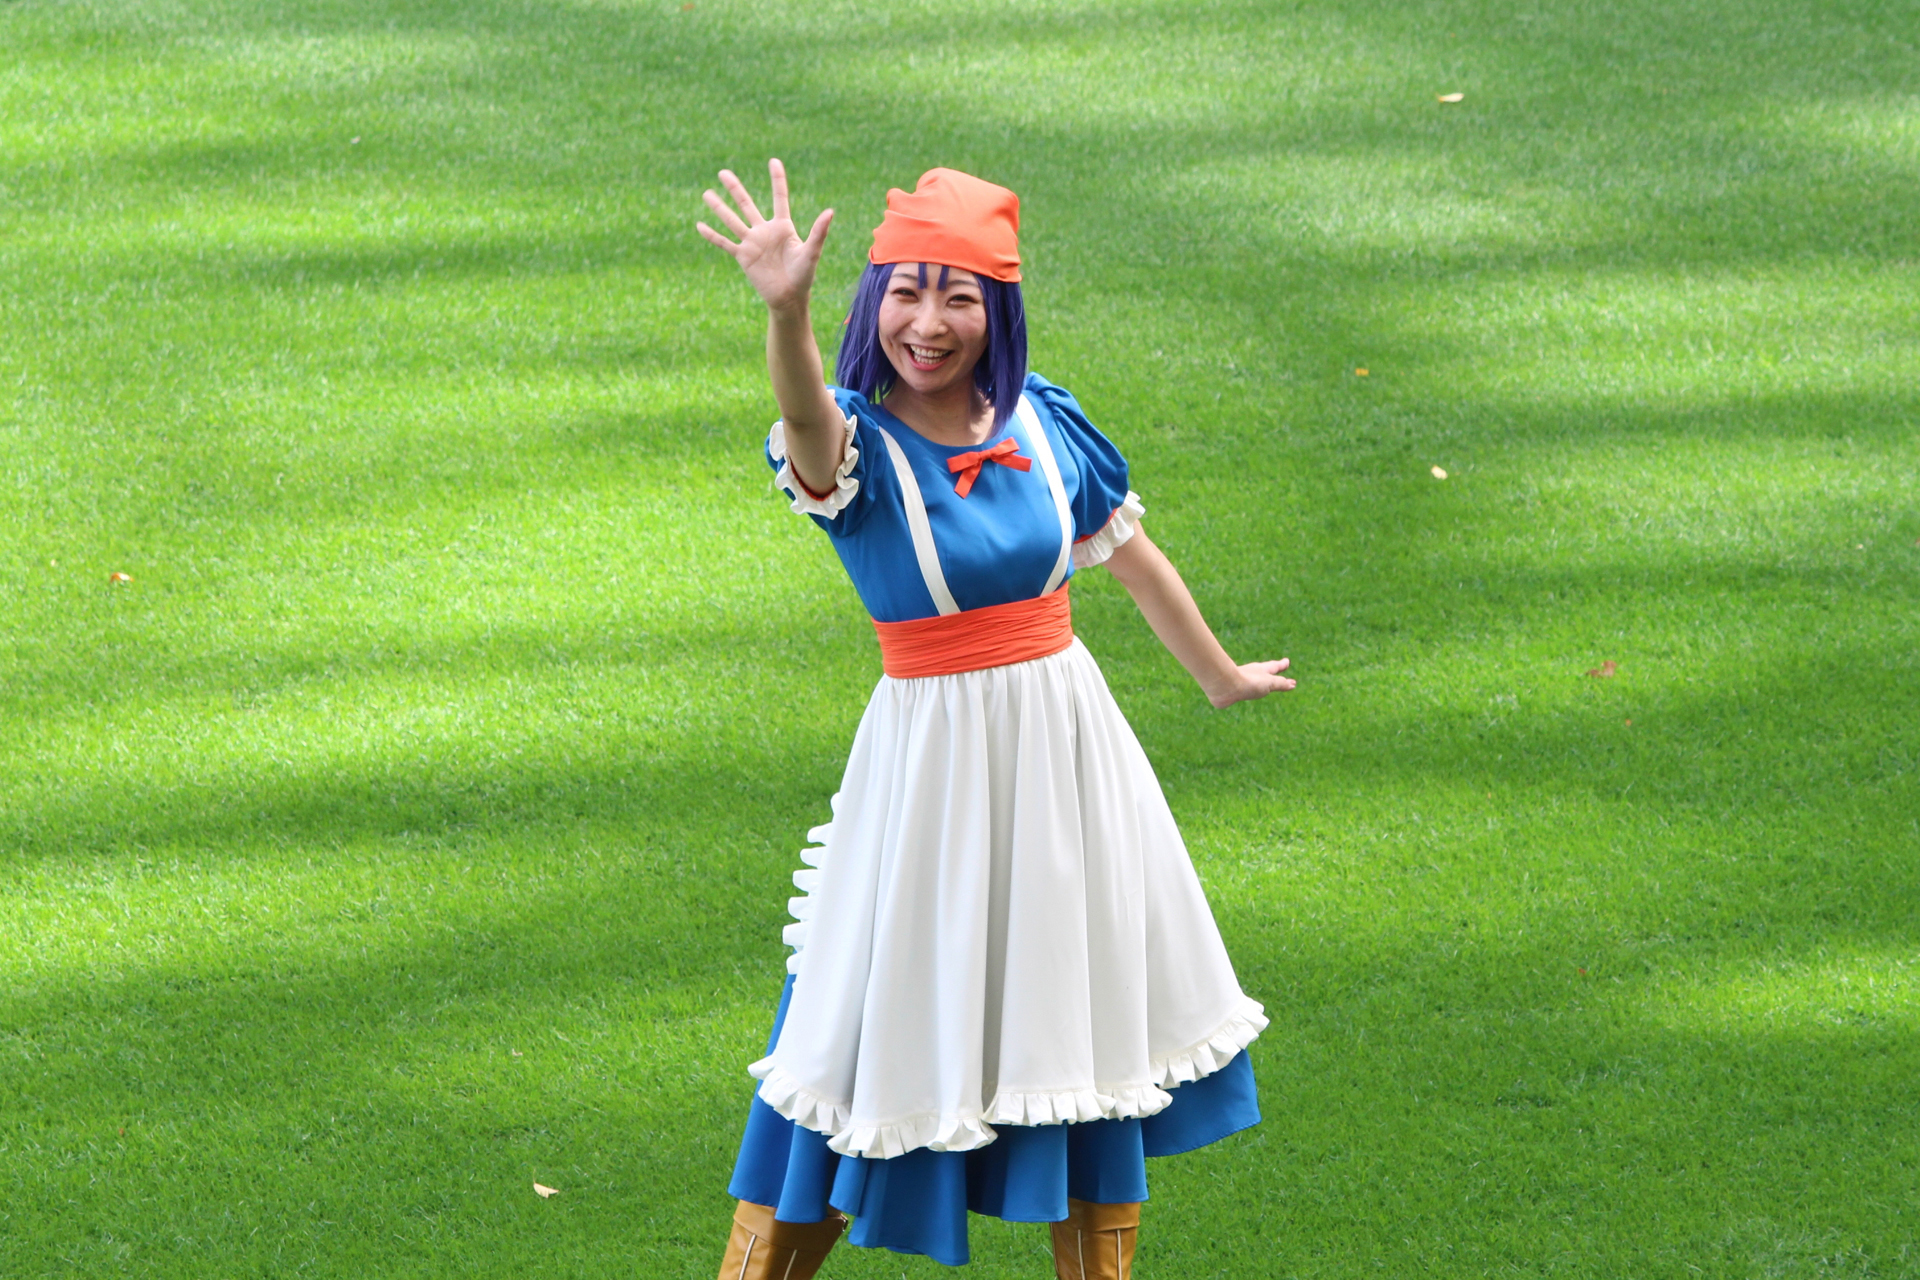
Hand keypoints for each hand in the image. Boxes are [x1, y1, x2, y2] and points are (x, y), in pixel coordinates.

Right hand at [696, 158, 833, 315]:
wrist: (789, 298)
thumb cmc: (804, 275)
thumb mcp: (812, 252)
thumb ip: (818, 232)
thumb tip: (830, 212)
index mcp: (783, 227)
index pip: (779, 198)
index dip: (777, 179)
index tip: (774, 161)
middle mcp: (765, 231)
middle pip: (747, 204)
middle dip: (735, 188)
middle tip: (723, 173)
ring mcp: (752, 243)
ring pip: (732, 220)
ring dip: (719, 207)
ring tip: (706, 193)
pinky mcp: (743, 257)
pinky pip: (725, 243)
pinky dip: (712, 235)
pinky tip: (699, 225)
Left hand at [1206, 658, 1295, 708]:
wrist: (1224, 686)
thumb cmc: (1247, 682)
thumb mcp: (1269, 682)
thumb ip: (1280, 684)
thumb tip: (1292, 684)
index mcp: (1261, 670)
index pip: (1274, 667)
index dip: (1281, 665)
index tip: (1286, 661)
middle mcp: (1251, 674)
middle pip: (1264, 671)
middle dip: (1271, 670)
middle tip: (1277, 668)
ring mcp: (1241, 681)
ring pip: (1253, 678)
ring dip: (1259, 679)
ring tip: (1262, 681)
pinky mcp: (1232, 690)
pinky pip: (1242, 688)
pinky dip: (1247, 689)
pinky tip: (1242, 692)